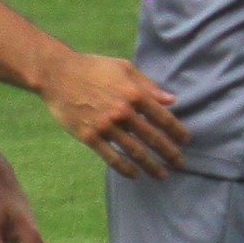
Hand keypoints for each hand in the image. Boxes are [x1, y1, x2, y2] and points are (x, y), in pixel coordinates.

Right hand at [39, 48, 188, 181]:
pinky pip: (111, 157)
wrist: (57, 75)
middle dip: (169, 153)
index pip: (162, 117)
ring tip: (162, 174)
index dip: (176, 131)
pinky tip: (135, 175)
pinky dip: (125, 168)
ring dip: (151, 165)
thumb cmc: (93, 67)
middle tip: (180, 164)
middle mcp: (122, 112)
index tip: (185, 141)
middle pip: (152, 138)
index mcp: (134, 93)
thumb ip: (148, 85)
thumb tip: (171, 100)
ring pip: (134, 151)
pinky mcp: (89, 136)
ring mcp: (105, 126)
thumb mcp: (124, 68)